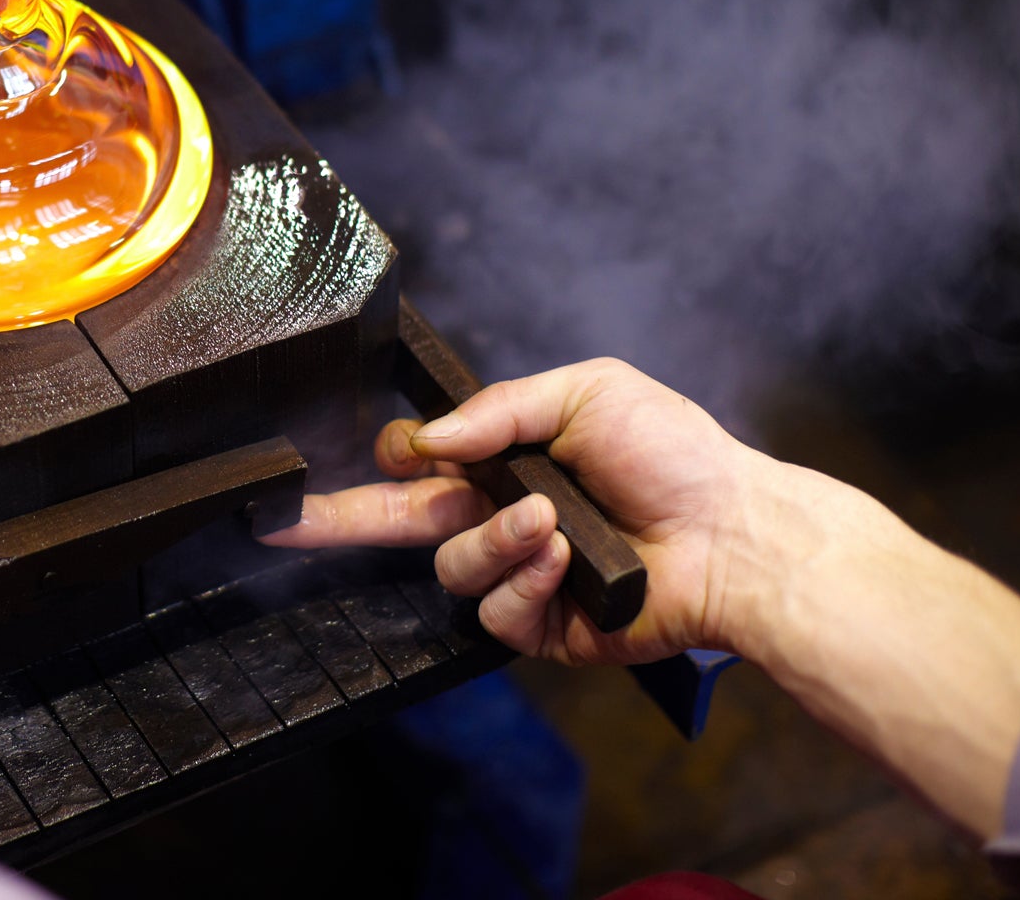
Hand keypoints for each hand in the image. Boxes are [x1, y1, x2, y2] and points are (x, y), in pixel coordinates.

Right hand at [265, 357, 781, 664]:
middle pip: (397, 524)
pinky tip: (562, 557)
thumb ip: (497, 411)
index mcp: (505, 461)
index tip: (385, 451)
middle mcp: (501, 518)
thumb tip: (425, 439)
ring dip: (495, 540)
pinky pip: (496, 611)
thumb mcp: (586, 393)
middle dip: (336, 522)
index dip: (393, 458)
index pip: (419, 463)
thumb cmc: (674, 454)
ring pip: (453, 568)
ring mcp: (519, 575)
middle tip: (283, 524)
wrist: (736, 532)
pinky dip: (526, 579)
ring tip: (548, 519)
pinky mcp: (542, 627)